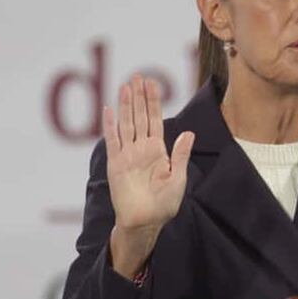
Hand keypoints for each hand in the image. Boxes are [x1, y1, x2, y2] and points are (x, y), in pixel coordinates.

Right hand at [103, 75, 194, 276]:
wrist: (145, 222)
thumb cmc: (164, 204)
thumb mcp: (178, 178)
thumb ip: (180, 155)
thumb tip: (188, 132)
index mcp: (158, 151)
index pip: (155, 120)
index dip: (154, 101)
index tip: (153, 83)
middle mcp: (141, 149)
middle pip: (140, 117)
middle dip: (140, 97)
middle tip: (138, 76)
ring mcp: (127, 155)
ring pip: (126, 124)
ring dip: (126, 105)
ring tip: (126, 86)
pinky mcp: (115, 164)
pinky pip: (112, 141)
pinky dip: (110, 126)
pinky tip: (109, 110)